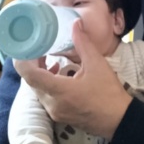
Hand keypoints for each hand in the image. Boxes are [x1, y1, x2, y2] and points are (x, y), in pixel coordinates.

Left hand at [14, 20, 132, 138]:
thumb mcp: (97, 64)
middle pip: (31, 81)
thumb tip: (75, 24)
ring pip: (38, 90)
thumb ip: (82, 43)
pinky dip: (47, 84)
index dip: (24, 59)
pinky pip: (45, 98)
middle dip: (33, 64)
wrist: (119, 119)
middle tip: (40, 48)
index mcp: (58, 90)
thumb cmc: (108, 92)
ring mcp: (54, 112)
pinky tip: (59, 75)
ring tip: (50, 60)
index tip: (29, 46)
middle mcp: (51, 103)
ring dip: (40, 74)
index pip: (29, 75)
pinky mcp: (59, 116)